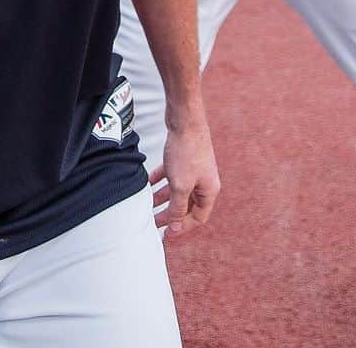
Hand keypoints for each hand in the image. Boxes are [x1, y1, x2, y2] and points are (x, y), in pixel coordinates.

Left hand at [150, 115, 219, 237]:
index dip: (182, 228)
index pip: (198, 218)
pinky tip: (147, 183)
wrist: (185, 120)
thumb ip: (177, 208)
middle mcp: (204, 181)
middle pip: (187, 205)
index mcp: (209, 191)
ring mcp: (194, 169)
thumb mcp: (180, 185)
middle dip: (170, 215)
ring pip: (178, 190)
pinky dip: (160, 180)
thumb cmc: (187, 152)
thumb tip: (175, 227)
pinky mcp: (184, 158)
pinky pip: (172, 175)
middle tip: (153, 223)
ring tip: (147, 205)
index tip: (166, 235)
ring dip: (163, 198)